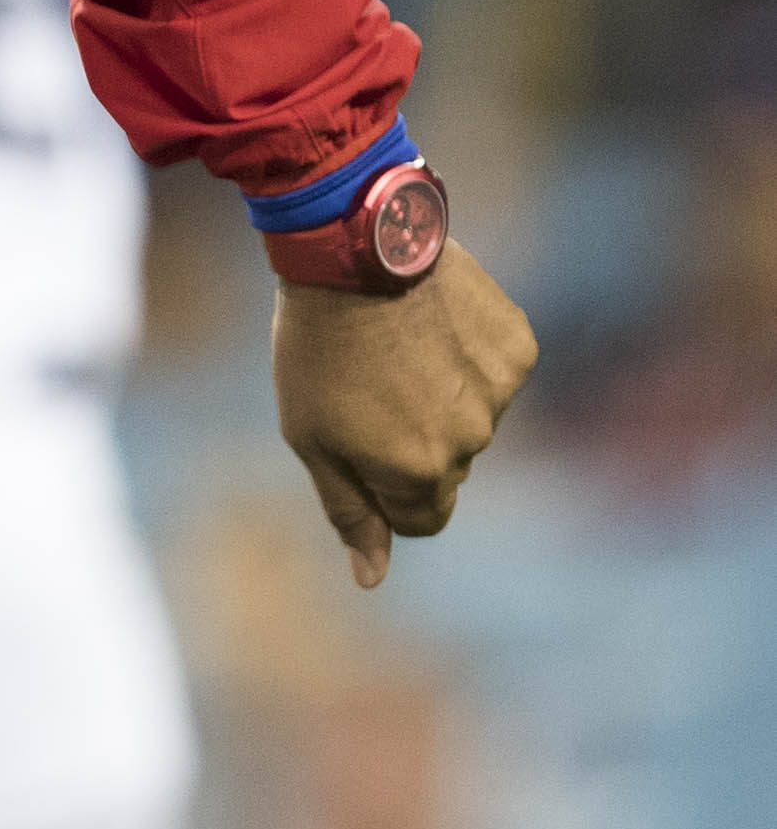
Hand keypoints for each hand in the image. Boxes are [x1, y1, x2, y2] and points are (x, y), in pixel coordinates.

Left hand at [272, 240, 537, 587]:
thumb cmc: (316, 347)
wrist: (352, 250)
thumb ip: (349, 510)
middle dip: (410, 440)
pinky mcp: (518, 348)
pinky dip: (467, 356)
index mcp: (416, 470)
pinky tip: (431, 324)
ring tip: (395, 346)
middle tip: (368, 384)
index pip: (421, 518)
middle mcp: (470, 440)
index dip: (386, 491)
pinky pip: (494, 373)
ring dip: (440, 395)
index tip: (360, 449)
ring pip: (473, 418)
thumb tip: (372, 578)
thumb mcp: (310, 435)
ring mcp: (500, 393)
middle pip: (446, 468)